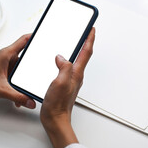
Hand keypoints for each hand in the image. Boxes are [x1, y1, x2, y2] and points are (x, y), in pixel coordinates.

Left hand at [0, 34, 35, 108]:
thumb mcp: (2, 90)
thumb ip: (18, 96)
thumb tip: (31, 101)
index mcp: (6, 54)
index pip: (24, 40)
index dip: (35, 36)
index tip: (44, 36)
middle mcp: (7, 57)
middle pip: (26, 55)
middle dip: (34, 62)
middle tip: (42, 66)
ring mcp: (7, 64)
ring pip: (22, 67)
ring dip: (26, 77)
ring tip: (30, 85)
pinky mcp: (6, 71)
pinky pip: (17, 75)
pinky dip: (20, 83)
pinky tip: (21, 94)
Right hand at [40, 28, 94, 147]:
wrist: (55, 120)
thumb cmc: (58, 105)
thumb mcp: (60, 83)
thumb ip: (64, 68)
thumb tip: (61, 57)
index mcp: (76, 73)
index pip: (86, 52)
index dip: (89, 38)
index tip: (91, 28)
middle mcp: (75, 75)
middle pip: (83, 55)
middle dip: (85, 42)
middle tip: (85, 31)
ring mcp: (70, 79)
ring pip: (74, 61)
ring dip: (75, 50)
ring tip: (73, 41)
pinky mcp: (63, 83)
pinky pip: (66, 68)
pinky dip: (64, 60)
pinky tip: (58, 60)